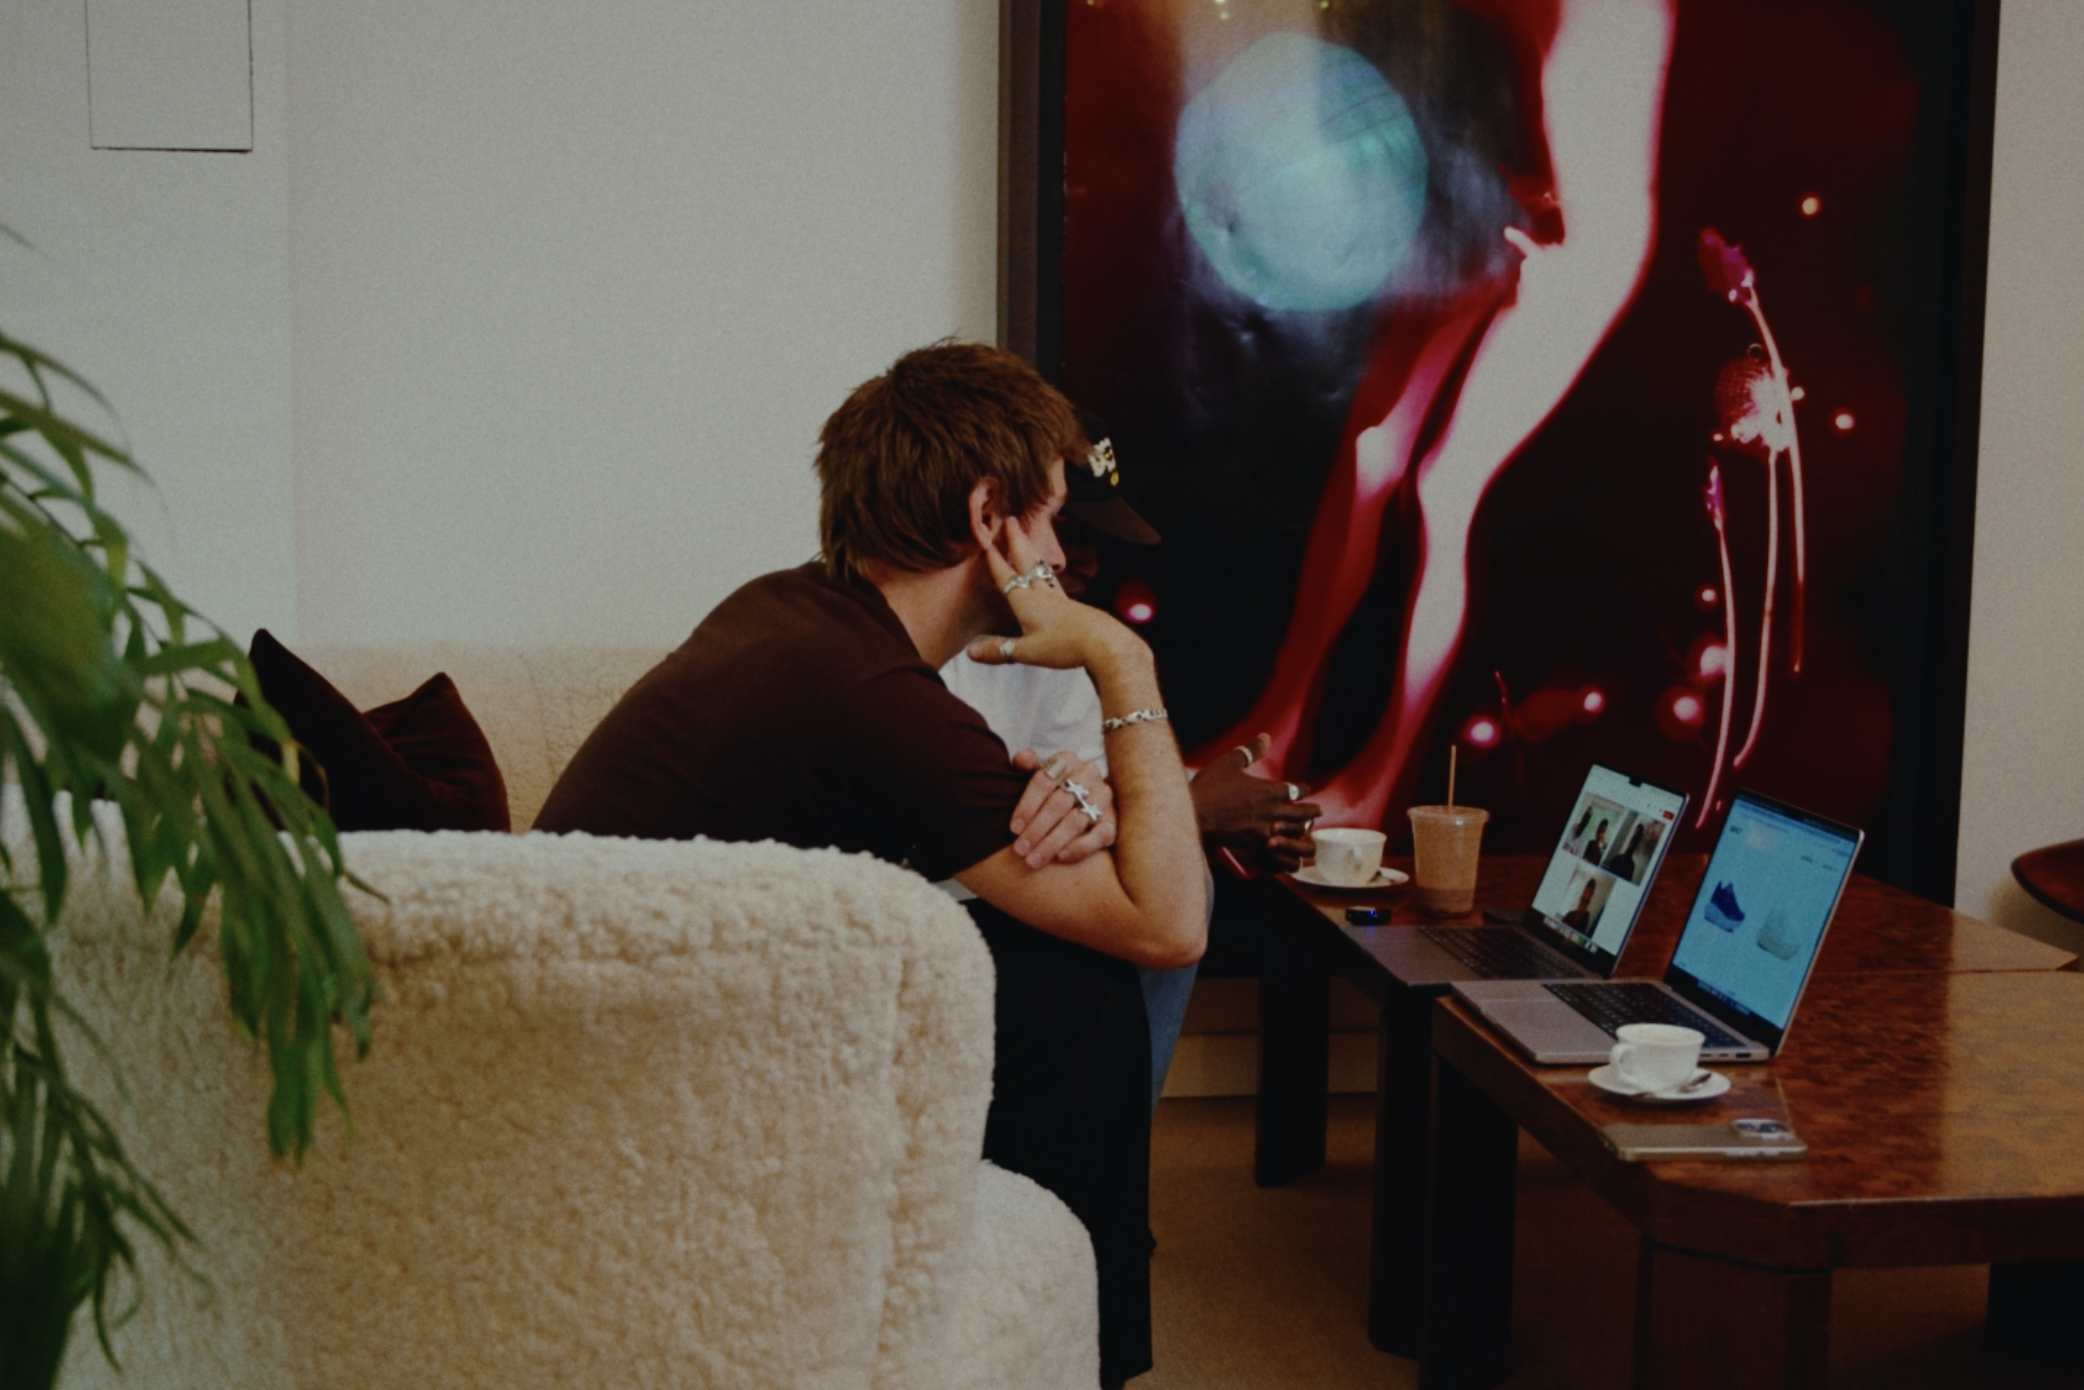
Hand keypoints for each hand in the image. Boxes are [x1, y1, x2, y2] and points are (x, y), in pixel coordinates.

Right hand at [967, 512, 1141, 674]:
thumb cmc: (1065, 645)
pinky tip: (1050, 578)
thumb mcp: (1027, 652)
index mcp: (1026, 601)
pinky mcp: (1072, 605)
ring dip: (1032, 553)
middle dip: (1016, 541)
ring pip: (1041, 569)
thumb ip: (999, 650)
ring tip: (1029, 542)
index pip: (1006, 577)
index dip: (995, 561)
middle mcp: (1041, 594)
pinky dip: (1046, 573)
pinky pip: (1054, 582)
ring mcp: (1059, 598)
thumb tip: (970, 652)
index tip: (986, 543)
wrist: (1104, 642)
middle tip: (1012, 520)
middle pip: (1026, 562)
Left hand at [1008, 748, 1116, 868]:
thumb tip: (1022, 757)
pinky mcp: (1113, 819)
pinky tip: (1061, 857)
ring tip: (1033, 860)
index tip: (1013, 829)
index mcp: (1067, 760)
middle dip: (1036, 829)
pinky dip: (1080, 847)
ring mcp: (1103, 796)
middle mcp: (1088, 774)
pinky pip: (1100, 836)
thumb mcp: (1038, 775)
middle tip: (1020, 850)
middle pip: (1059, 803)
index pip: (1044, 781)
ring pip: (1076, 821)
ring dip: (1052, 843)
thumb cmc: (1052, 788)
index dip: (1027, 806)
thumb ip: (1027, 766)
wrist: (1083, 799)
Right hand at [1190, 733, 1321, 871]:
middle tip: (1317, 811)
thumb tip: (1266, 737)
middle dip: (1312, 811)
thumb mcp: (1230, 763)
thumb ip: (1251, 751)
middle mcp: (1273, 811)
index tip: (1304, 789)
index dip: (1303, 789)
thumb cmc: (1210, 787)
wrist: (1192, 814)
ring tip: (1306, 831)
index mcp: (1270, 790)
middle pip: (1303, 813)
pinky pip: (1281, 856)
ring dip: (1303, 832)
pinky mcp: (1255, 847)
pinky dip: (1289, 856)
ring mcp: (1265, 831)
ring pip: (1296, 835)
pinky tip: (1290, 856)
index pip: (1298, 790)